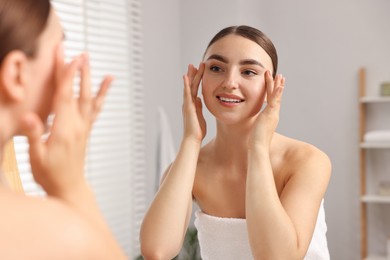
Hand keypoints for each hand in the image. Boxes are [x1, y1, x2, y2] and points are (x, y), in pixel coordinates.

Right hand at [22, 45, 112, 196]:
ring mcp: (84, 127)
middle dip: (78, 71)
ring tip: (90, 61)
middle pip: (78, 93)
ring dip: (89, 79)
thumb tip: (29, 117)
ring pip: (89, 99)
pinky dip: (102, 94)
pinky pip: (96, 109)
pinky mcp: (85, 130)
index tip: (67, 56)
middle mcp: (78, 126)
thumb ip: (35, 136)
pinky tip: (106, 83)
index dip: (66, 75)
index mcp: (64, 129)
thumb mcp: (37, 157)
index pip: (64, 96)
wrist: (69, 188)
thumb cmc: (51, 174)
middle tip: (79, 52)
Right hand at [182, 63, 205, 142]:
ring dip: (191, 76)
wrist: (192, 138)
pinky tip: (186, 77)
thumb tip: (199, 100)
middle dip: (193, 74)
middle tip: (194, 64)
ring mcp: (187, 104)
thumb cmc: (197, 130)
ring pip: (189, 87)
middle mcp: (188, 102)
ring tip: (192, 66)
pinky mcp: (188, 106)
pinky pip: (187, 94)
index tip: (198, 70)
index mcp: (192, 104)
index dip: (196, 79)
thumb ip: (199, 107)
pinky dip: (186, 85)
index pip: (195, 89)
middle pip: (191, 85)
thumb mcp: (200, 116)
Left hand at [249, 70, 284, 148]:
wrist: (258, 147)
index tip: (277, 84)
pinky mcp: (269, 114)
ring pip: (276, 96)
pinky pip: (274, 101)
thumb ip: (257, 124)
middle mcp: (274, 114)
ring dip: (276, 85)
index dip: (275, 92)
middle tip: (280, 75)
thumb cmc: (256, 141)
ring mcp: (272, 114)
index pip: (274, 101)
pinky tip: (279, 85)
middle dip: (278, 85)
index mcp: (271, 117)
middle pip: (277, 97)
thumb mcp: (257, 128)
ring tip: (278, 75)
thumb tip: (254, 124)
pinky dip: (277, 92)